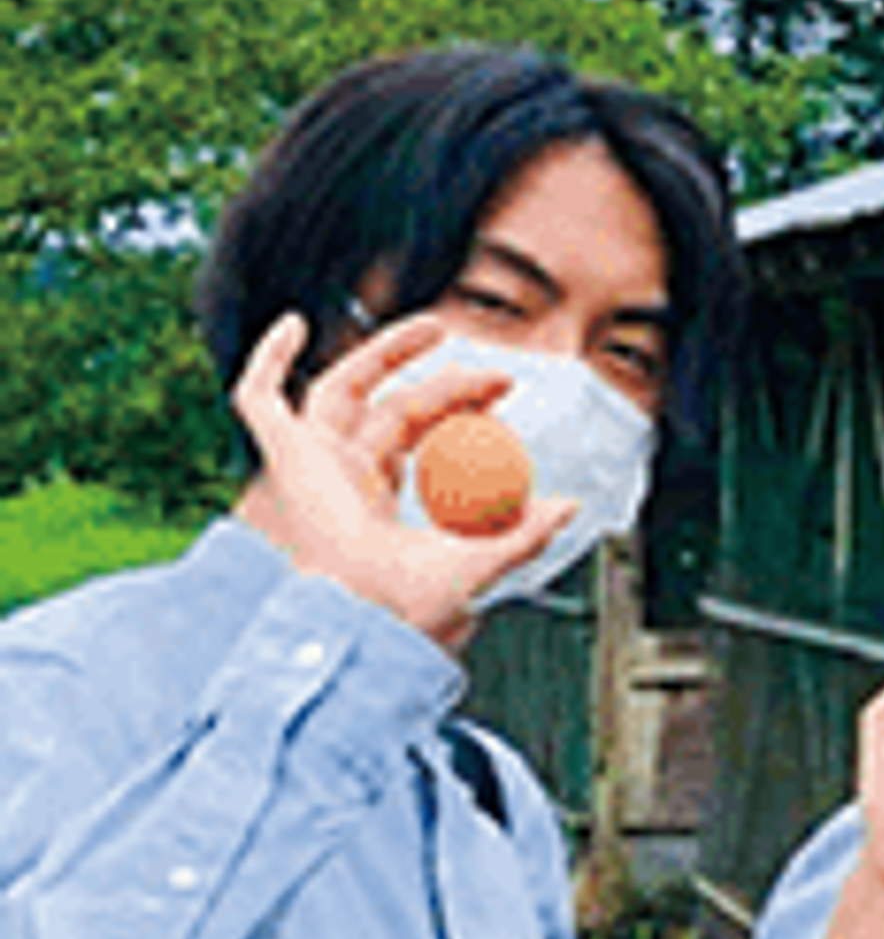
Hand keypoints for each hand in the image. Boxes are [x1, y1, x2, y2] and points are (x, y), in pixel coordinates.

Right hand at [229, 311, 577, 649]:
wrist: (362, 614)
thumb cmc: (411, 605)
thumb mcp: (484, 562)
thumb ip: (527, 534)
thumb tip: (571, 507)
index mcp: (378, 503)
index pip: (419, 438)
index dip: (458, 408)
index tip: (502, 395)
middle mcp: (339, 479)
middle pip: (391, 409)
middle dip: (445, 384)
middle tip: (496, 376)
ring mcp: (308, 465)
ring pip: (341, 388)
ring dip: (385, 351)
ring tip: (436, 327)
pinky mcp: (281, 456)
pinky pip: (258, 399)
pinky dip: (269, 359)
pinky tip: (294, 324)